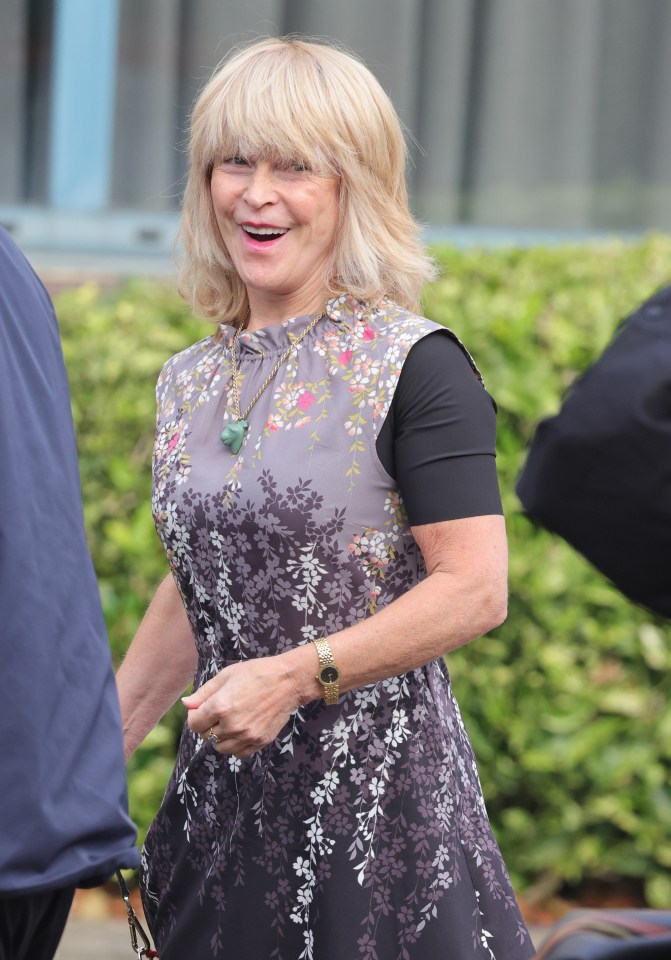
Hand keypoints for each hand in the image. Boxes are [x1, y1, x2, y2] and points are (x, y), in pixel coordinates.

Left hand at [182, 656, 301, 757]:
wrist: (288, 681)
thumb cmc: (257, 673)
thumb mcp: (227, 675)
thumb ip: (203, 693)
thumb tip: (186, 704)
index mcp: (220, 706)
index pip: (194, 724)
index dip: (195, 716)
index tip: (202, 709)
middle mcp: (231, 724)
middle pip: (206, 736)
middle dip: (207, 725)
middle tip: (218, 713)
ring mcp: (246, 735)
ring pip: (220, 747)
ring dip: (220, 737)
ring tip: (229, 722)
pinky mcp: (259, 741)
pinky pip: (238, 753)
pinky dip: (235, 745)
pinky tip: (240, 730)